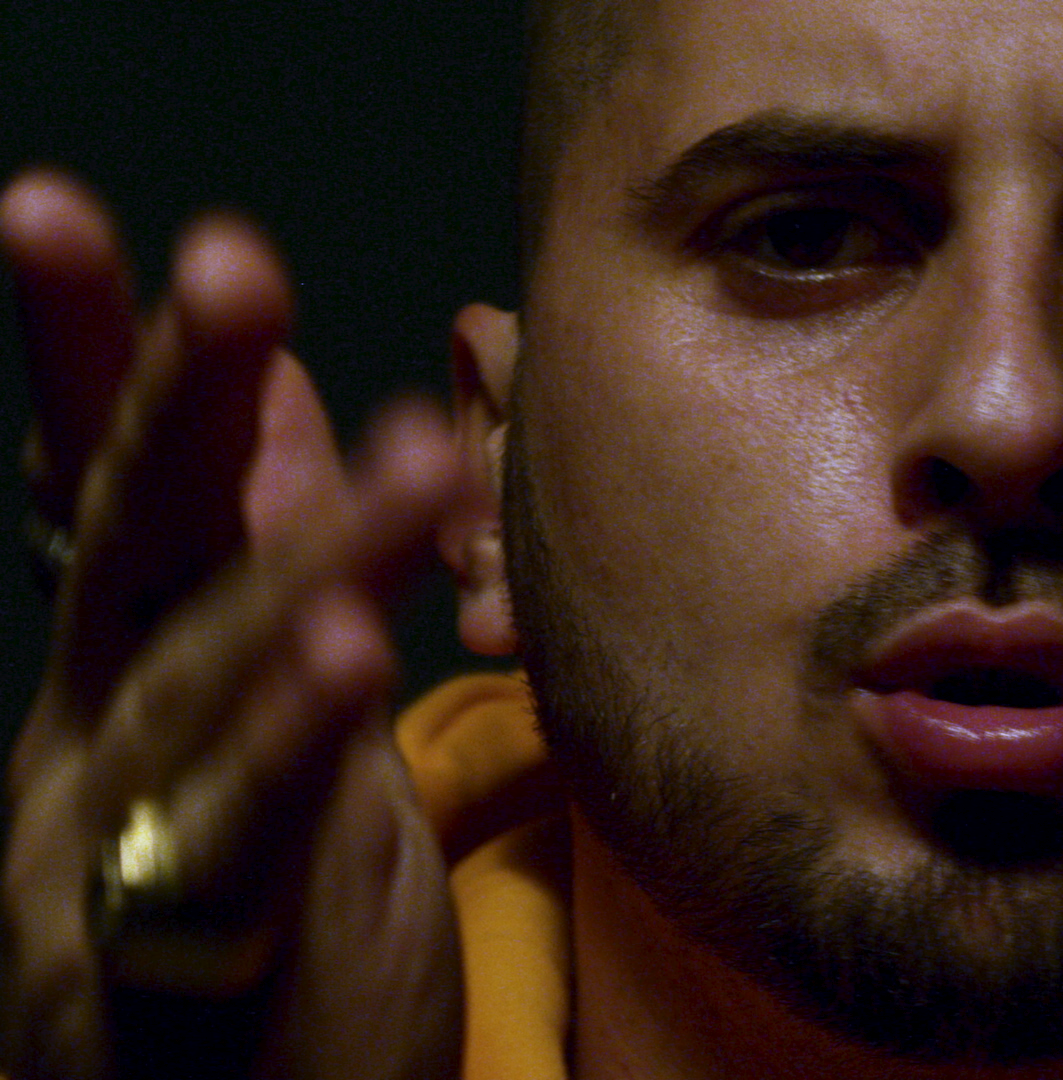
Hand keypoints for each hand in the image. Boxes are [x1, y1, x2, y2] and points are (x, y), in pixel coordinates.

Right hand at [1, 173, 467, 1077]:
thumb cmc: (273, 936)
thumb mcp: (283, 727)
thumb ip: (269, 568)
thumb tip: (278, 408)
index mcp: (127, 689)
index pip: (112, 499)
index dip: (99, 363)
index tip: (65, 213)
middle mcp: (93, 756)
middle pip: (133, 556)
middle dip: (170, 408)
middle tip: (228, 270)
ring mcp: (109, 868)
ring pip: (197, 688)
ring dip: (302, 564)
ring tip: (411, 458)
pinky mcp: (172, 981)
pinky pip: (229, 848)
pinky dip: (285, 750)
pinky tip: (344, 661)